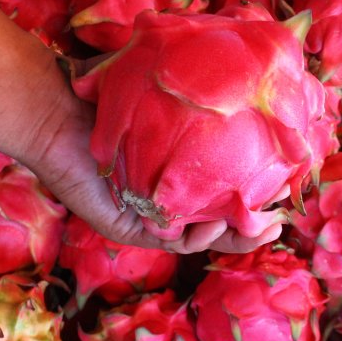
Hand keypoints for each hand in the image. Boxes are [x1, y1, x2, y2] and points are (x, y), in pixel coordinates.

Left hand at [21, 63, 281, 253]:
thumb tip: (244, 100)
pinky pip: (169, 240)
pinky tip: (212, 225)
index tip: (280, 196)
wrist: (61, 114)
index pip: (220, 197)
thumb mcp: (166, 108)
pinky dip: (195, 237)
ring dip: (229, 238)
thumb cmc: (112, 104)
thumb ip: (200, 115)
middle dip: (248, 231)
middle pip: (215, 226)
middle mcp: (165, 202)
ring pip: (196, 240)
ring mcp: (146, 219)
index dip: (250, 201)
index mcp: (177, 179)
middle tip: (276, 226)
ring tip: (256, 227)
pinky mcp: (127, 229)